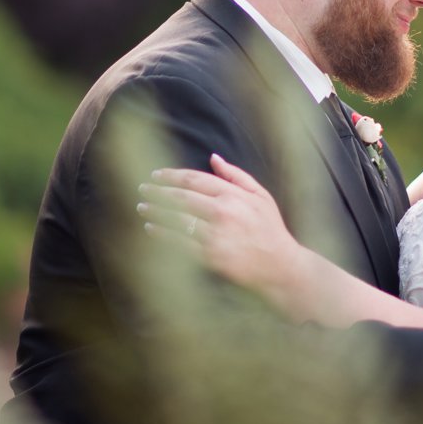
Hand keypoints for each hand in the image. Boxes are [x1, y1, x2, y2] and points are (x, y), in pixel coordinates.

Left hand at [139, 154, 302, 296]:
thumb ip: (236, 175)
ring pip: (176, 220)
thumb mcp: (261, 196)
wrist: (280, 266)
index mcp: (232, 195)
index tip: (156, 175)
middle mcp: (222, 212)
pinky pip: (180, 243)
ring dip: (156, 212)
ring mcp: (215, 235)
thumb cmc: (270, 229)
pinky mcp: (211, 257)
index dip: (171, 176)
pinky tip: (151, 229)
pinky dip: (163, 235)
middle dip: (158, 192)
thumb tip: (213, 157)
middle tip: (142, 189)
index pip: (193, 179)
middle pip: (180, 198)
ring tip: (142, 207)